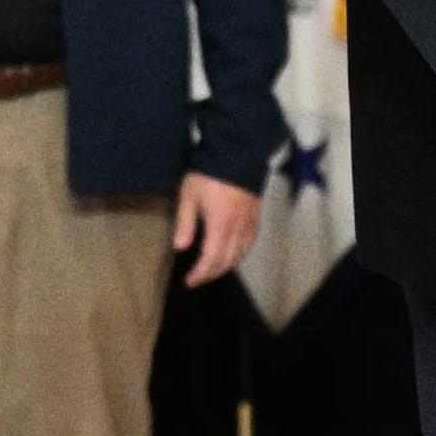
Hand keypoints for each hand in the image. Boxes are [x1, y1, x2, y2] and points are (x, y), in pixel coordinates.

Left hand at [173, 174, 261, 288]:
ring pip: (240, 255)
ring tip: (211, 270)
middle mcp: (237, 228)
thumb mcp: (189, 196)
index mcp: (220, 224)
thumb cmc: (208, 174)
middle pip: (226, 261)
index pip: (211, 259)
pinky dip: (239, 254)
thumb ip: (185, 224)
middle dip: (211, 274)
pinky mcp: (255, 217)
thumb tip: (180, 248)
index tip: (189, 282)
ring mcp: (249, 223)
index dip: (200, 274)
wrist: (236, 153)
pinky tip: (232, 255)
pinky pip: (249, 244)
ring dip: (225, 267)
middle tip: (197, 279)